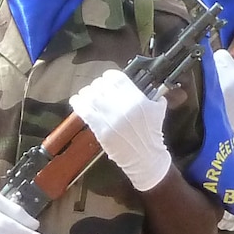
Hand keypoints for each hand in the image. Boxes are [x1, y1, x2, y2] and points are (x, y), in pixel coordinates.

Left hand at [69, 68, 171, 191]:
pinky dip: (78, 104)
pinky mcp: (101, 130)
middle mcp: (124, 106)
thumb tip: (143, 84)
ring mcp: (111, 118)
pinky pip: (85, 112)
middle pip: (102, 86)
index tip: (105, 78)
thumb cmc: (151, 133)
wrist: (145, 156)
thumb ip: (152, 96)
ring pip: (91, 97)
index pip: (117, 79)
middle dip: (96, 85)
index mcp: (138, 99)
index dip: (109, 76)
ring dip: (85, 93)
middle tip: (95, 88)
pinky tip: (76, 100)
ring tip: (84, 94)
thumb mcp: (158, 110)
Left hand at [213, 49, 233, 161]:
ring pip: (208, 81)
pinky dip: (214, 92)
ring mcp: (212, 98)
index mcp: (232, 76)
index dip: (225, 54)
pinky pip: (208, 94)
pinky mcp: (210, 108)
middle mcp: (218, 85)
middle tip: (229, 69)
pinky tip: (225, 94)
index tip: (229, 57)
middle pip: (212, 67)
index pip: (219, 55)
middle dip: (220, 66)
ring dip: (215, 79)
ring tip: (227, 82)